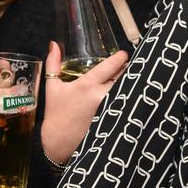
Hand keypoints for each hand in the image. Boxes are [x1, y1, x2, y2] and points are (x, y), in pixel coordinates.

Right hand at [39, 41, 127, 164]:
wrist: (59, 143)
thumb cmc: (56, 113)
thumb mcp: (52, 87)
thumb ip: (53, 63)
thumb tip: (53, 44)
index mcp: (86, 85)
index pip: (110, 66)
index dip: (120, 58)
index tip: (124, 54)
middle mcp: (100, 97)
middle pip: (124, 77)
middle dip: (129, 70)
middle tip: (130, 66)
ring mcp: (110, 110)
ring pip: (128, 91)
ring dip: (132, 84)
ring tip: (135, 79)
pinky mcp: (114, 121)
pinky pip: (127, 106)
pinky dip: (130, 100)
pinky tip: (134, 97)